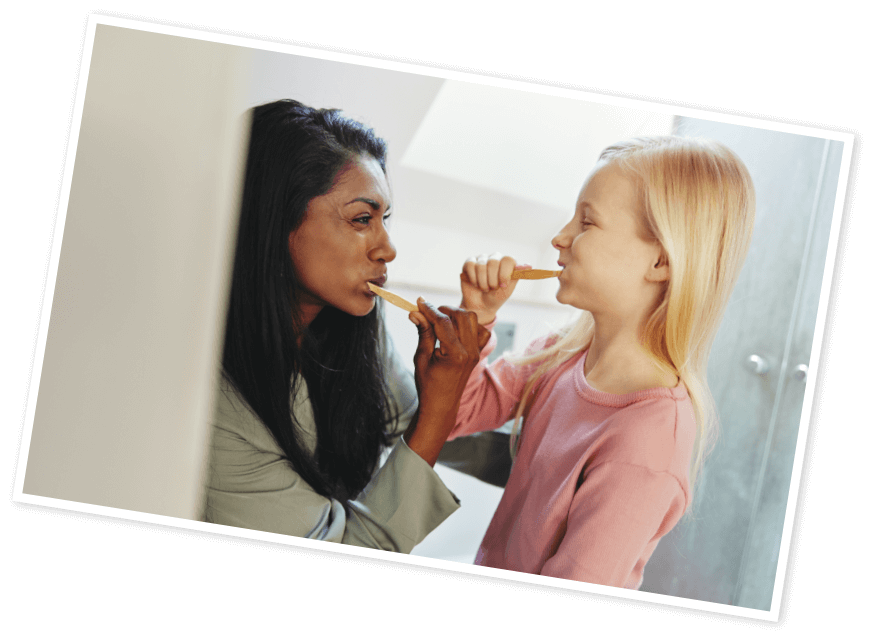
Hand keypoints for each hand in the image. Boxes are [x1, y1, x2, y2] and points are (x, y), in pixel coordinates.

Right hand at [404, 299, 490, 464]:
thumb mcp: (421, 357)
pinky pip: (480, 331)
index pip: (443, 322)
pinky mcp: (478, 353)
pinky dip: (469, 325)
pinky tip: (455, 330)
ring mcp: (476, 352)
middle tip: (429, 312)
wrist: (441, 404)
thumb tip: (416, 312)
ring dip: (457, 315)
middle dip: (444, 309)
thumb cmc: (428, 384)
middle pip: (462, 316)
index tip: (419, 301)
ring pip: (472, 320)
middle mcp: (470, 352)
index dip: (430, 309)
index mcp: (455, 355)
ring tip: (441, 320)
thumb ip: (423, 333)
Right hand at [460, 253, 530, 324]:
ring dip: (482, 282)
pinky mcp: (469, 263)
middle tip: (492, 288)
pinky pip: (470, 265)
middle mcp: (495, 259)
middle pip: (493, 262)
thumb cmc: (496, 297)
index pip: (508, 260)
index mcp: (507, 263)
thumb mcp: (507, 289)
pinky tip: (475, 283)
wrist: (480, 307)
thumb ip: (515, 276)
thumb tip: (528, 266)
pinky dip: (473, 278)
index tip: (503, 285)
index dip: (504, 273)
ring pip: (481, 265)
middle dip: (492, 280)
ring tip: (483, 288)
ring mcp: (482, 260)